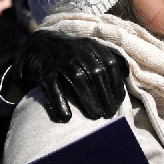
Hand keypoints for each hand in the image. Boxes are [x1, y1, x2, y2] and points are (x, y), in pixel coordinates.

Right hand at [10, 30, 127, 122]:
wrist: (37, 45)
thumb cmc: (71, 55)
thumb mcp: (90, 51)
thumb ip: (107, 60)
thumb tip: (126, 74)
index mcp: (91, 46)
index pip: (110, 64)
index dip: (116, 84)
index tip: (120, 102)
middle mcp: (77, 50)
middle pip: (97, 73)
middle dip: (105, 95)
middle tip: (109, 113)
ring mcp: (59, 60)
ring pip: (78, 79)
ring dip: (89, 99)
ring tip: (96, 115)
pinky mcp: (43, 71)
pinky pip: (52, 87)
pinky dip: (60, 102)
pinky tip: (66, 117)